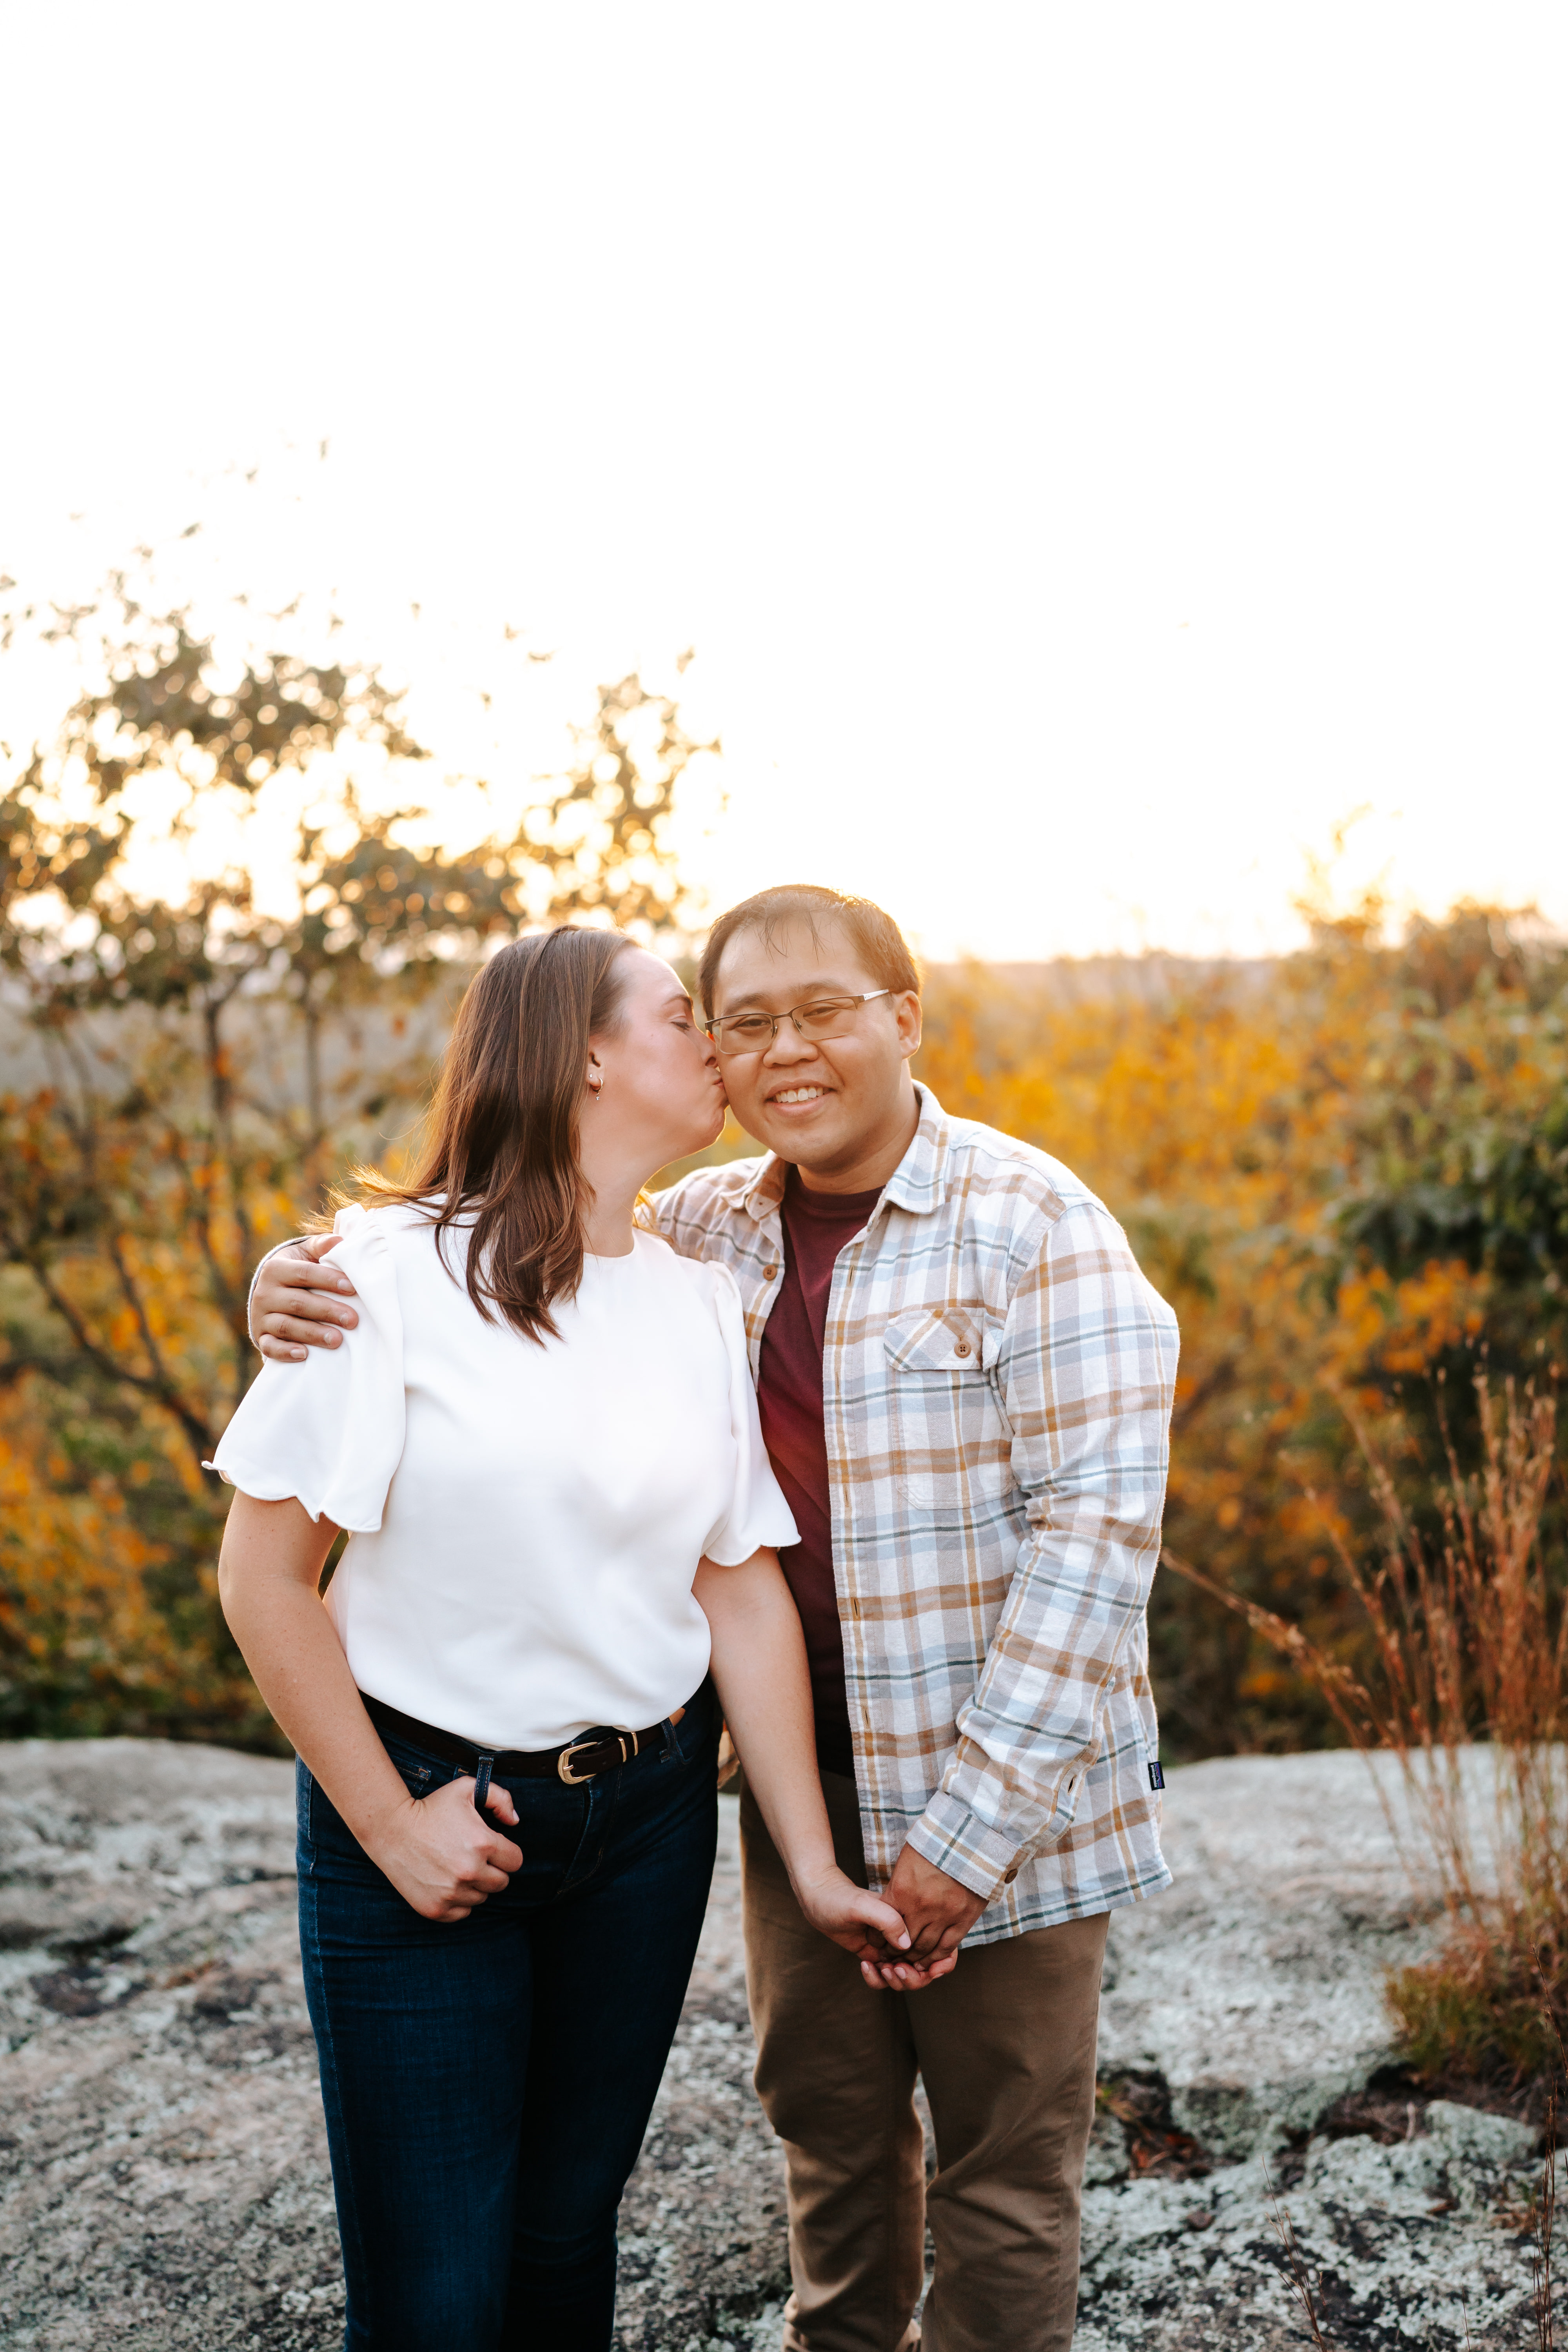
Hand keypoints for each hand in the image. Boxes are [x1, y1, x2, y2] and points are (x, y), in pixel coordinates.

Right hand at [253, 1233, 359, 1359]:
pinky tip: (304, 1355)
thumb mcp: (305, 1254)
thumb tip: (339, 1242)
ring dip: (312, 1334)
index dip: (328, 1280)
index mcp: (276, 1268)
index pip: (304, 1273)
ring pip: (286, 1326)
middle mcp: (265, 1292)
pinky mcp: (261, 1336)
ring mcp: (261, 1316)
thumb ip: (321, 1246)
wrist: (271, 1291)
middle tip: (353, 1320)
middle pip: (298, 1302)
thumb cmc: (298, 1270)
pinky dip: (285, 1352)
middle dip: (327, 1311)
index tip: (352, 1288)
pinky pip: (270, 1347)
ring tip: (337, 1340)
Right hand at [362, 1773, 522, 1921]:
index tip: (492, 1846)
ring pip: (481, 1898)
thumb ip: (500, 1798)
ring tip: (455, 1866)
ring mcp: (451, 1893)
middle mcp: (470, 1871)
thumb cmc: (431, 1807)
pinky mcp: (436, 1909)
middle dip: (492, 1869)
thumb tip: (515, 1821)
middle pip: (501, 1882)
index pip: (515, 1861)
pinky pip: (462, 1912)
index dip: (506, 1852)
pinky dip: (458, 1900)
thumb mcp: (467, 1788)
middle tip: (473, 1856)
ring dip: (474, 1885)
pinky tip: (446, 1881)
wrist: (391, 1829)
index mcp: (483, 1843)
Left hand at [793, 1863, 957, 1992]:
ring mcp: (888, 1946)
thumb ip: (887, 1920)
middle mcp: (903, 1934)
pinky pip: (882, 1976)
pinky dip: (876, 1978)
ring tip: (882, 1968)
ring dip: (896, 1981)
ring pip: (904, 1976)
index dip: (941, 1963)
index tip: (931, 1970)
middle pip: (924, 1969)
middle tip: (897, 1970)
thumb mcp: (862, 1904)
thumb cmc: (839, 1896)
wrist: (817, 1895)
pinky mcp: (874, 1954)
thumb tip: (906, 1946)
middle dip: (915, 1977)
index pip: (939, 1946)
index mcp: (910, 1920)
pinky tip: (865, 1964)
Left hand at [882, 1843, 989, 1966]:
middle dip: (894, 1953)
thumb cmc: (935, 1844)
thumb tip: (890, 1903)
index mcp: (902, 1890)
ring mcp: (943, 1914)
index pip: (884, 1926)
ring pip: (925, 1948)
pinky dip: (937, 1957)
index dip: (878, 1939)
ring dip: (915, 1958)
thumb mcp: (907, 1860)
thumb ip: (897, 1886)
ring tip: (910, 1960)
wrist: (970, 1837)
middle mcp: (920, 1906)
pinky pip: (948, 1946)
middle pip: (903, 1942)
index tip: (877, 1942)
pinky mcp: (963, 1919)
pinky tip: (931, 1960)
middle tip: (891, 1956)